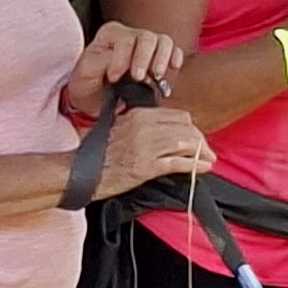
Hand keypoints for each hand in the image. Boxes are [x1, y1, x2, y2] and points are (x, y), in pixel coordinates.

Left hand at [61, 21, 185, 121]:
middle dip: (144, 58)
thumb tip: (117, 59)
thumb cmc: (87, 85)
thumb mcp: (84, 74)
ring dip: (162, 59)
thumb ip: (99, 62)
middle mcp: (130, 35)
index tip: (115, 78)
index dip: (121, 59)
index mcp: (109, 35)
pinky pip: (174, 51)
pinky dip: (175, 60)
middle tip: (139, 78)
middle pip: (146, 37)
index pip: (123, 40)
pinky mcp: (159, 58)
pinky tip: (171, 70)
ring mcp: (146, 46)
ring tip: (156, 76)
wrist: (93, 102)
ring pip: (163, 41)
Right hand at [92, 105, 214, 201]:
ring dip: (202, 152)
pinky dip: (196, 165)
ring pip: (186, 143)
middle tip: (206, 150)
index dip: (190, 127)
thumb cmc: (93, 154)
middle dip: (200, 139)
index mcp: (138, 115)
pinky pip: (179, 162)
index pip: (176, 115)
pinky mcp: (147, 166)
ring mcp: (146, 146)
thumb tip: (148, 124)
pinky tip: (204, 168)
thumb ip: (132, 122)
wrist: (78, 172)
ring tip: (209, 159)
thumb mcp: (113, 127)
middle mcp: (145, 127)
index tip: (194, 137)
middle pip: (186, 127)